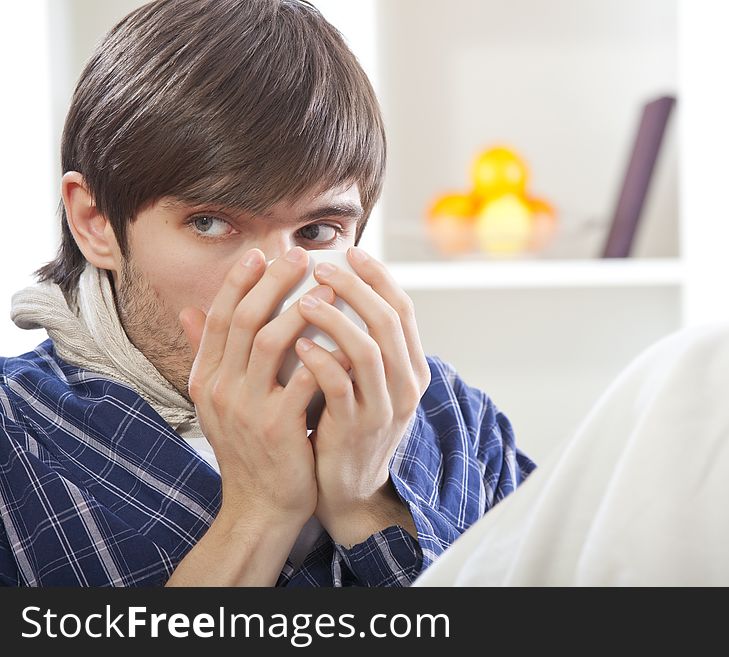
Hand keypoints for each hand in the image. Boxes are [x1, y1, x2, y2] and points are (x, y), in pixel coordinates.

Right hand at [178, 247, 342, 539]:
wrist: (260, 505)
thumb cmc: (249, 447)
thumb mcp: (219, 401)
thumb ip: (209, 355)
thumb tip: (187, 309)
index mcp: (205, 378)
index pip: (218, 317)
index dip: (238, 282)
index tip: (260, 253)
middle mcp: (219, 389)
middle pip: (242, 320)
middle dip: (272, 282)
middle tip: (300, 256)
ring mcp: (246, 408)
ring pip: (268, 342)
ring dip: (300, 310)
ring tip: (329, 288)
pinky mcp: (276, 427)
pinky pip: (302, 379)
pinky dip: (323, 354)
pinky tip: (345, 337)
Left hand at [293, 246, 431, 545]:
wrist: (347, 487)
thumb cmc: (347, 423)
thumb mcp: (363, 381)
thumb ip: (357, 340)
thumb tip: (336, 288)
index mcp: (410, 367)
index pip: (402, 309)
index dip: (378, 277)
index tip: (350, 252)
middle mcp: (406, 384)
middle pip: (388, 321)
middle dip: (356, 288)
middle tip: (321, 266)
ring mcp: (384, 408)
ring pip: (368, 350)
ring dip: (336, 318)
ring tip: (305, 299)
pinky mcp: (356, 428)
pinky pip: (340, 386)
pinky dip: (320, 360)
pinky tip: (298, 344)